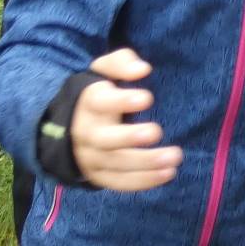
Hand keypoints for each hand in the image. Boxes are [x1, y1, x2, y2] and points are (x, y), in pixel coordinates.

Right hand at [70, 49, 181, 190]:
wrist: (69, 124)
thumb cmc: (99, 92)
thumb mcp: (103, 70)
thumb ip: (122, 63)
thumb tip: (143, 69)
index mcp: (89, 102)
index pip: (100, 101)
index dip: (122, 101)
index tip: (147, 98)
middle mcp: (86, 132)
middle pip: (104, 139)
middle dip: (130, 137)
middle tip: (157, 131)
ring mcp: (91, 157)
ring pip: (115, 164)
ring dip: (146, 163)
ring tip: (175, 157)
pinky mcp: (98, 176)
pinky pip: (119, 182)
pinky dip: (143, 181)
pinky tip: (168, 174)